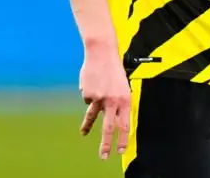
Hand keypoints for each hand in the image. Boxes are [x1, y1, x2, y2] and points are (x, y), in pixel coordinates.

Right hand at [78, 44, 131, 160]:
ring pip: (93, 117)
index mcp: (125, 99)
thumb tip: (114, 121)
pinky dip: (89, 93)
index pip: (125, 125)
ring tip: (84, 133)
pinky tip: (92, 83)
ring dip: (88, 126)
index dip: (122, 139)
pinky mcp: (88, 94)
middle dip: (106, 145)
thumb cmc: (114, 70)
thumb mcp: (122, 86)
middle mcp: (113, 101)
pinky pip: (88, 99)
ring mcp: (99, 98)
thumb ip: (118, 103)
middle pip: (109, 128)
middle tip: (104, 156)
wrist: (102, 53)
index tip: (120, 150)